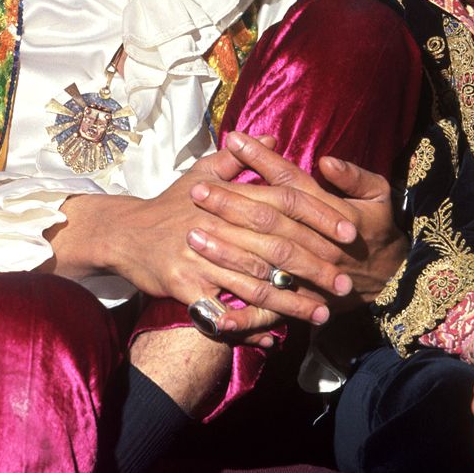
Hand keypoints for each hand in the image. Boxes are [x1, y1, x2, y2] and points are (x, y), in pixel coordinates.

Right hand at [52, 162, 330, 334]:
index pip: (284, 202)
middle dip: (315, 266)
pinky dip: (249, 325)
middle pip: (276, 246)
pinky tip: (274, 336)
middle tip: (345, 284)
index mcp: (228, 196)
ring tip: (321, 314)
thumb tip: (270, 135)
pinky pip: (223, 311)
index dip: (319, 217)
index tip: (349, 234)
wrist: (124, 234)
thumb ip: (238, 158)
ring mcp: (200, 257)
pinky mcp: (184, 285)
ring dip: (291, 301)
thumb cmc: (169, 205)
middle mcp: (217, 224)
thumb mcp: (200, 172)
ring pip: (255, 282)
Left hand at [184, 133, 407, 305]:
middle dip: (230, 204)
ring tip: (193, 235)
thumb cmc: (381, 230)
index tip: (234, 139)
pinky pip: (270, 311)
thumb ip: (354, 176)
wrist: (397, 282)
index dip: (262, 160)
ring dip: (227, 250)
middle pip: (269, 221)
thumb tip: (326, 162)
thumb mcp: (380, 195)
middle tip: (195, 190)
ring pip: (264, 262)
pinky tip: (214, 311)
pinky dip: (243, 316)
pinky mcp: (304, 304)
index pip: (291, 182)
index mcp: (334, 212)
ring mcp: (309, 276)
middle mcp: (318, 244)